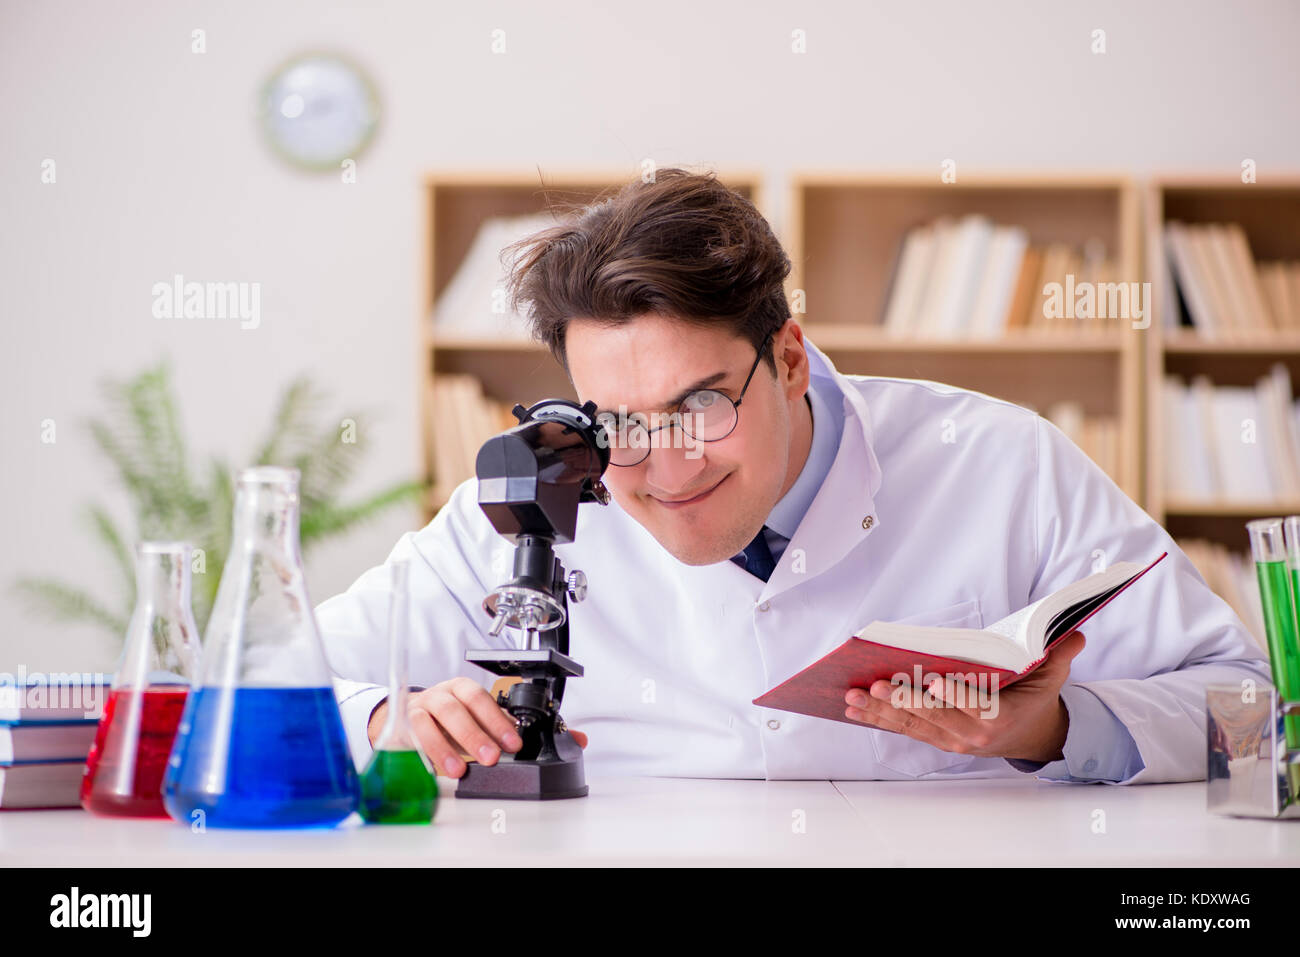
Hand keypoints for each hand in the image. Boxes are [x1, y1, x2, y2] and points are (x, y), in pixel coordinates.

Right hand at [368, 677, 587, 777]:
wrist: (403, 721)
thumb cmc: (448, 722)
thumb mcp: (484, 725)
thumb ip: (523, 732)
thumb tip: (576, 740)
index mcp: (467, 690)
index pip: (485, 699)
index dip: (500, 719)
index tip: (515, 742)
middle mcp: (445, 693)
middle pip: (461, 706)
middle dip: (479, 732)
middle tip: (493, 756)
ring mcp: (423, 706)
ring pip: (436, 718)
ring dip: (450, 744)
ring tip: (463, 769)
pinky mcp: (405, 724)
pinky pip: (414, 733)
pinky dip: (427, 750)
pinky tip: (439, 768)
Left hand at [842, 630, 1087, 762]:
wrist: (1030, 737)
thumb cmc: (1034, 700)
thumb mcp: (1052, 678)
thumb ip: (1059, 655)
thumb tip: (1075, 633)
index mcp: (1000, 717)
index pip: (975, 706)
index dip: (954, 695)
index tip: (934, 681)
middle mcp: (971, 733)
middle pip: (933, 716)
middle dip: (904, 700)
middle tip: (877, 683)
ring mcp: (950, 739)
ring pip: (911, 724)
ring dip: (879, 710)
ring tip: (853, 696)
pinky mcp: (934, 738)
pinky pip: (902, 728)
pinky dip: (877, 718)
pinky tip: (853, 708)